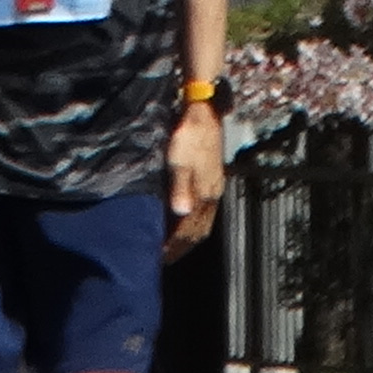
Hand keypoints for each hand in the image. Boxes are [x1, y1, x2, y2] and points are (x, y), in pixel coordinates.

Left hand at [163, 101, 225, 259]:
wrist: (203, 114)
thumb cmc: (188, 136)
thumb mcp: (179, 161)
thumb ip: (179, 188)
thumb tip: (180, 213)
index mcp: (204, 194)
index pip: (190, 230)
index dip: (175, 246)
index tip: (159, 257)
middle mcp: (212, 195)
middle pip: (198, 231)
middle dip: (182, 247)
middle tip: (164, 258)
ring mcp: (213, 188)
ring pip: (203, 223)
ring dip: (188, 237)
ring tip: (173, 247)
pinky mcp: (212, 180)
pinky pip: (204, 212)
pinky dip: (194, 224)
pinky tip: (184, 222)